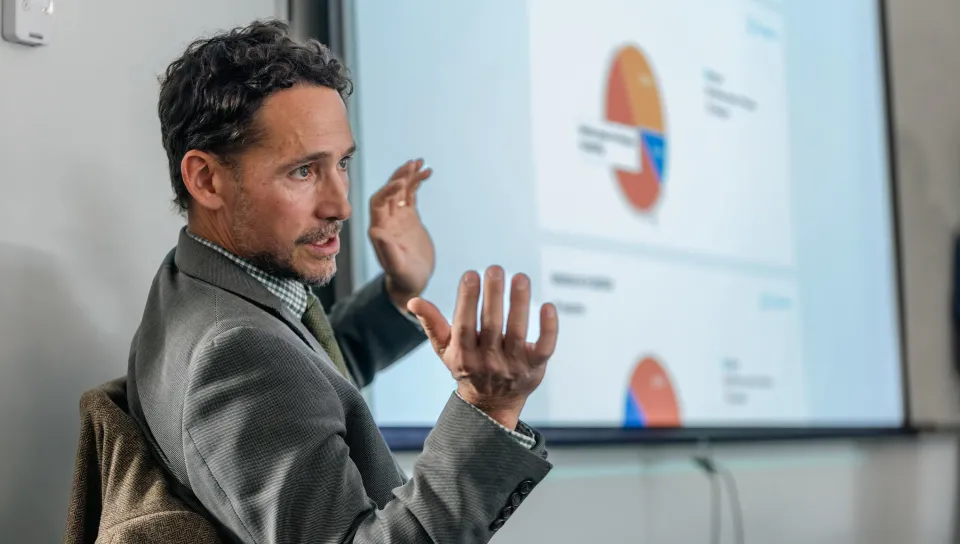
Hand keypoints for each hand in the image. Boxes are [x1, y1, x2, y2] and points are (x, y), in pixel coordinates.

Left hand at [368, 159, 434, 308]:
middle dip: (399, 177)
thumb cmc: (403, 278)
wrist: (411, 282)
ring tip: (420, 163)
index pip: (378, 202)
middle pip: (389, 191)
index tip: (402, 183)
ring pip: (400, 190)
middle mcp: (386, 219)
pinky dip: (417, 183)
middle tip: (412, 164)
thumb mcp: (396, 266)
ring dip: (408, 175)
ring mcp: (398, 217)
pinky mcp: (410, 217)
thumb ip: (386, 250)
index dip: (388, 190)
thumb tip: (375, 231)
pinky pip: (411, 195)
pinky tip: (427, 172)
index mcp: (379, 228)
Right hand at [407, 266, 558, 429]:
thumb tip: (413, 300)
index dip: (467, 300)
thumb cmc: (467, 366)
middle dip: (493, 295)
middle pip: (492, 325)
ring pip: (518, 331)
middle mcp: (488, 362)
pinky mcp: (535, 367)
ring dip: (519, 303)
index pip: (464, 325)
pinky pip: (544, 346)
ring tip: (520, 277)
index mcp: (464, 356)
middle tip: (495, 268)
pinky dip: (548, 328)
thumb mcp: (445, 349)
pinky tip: (548, 306)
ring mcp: (513, 366)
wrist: (492, 405)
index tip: (471, 274)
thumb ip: (432, 323)